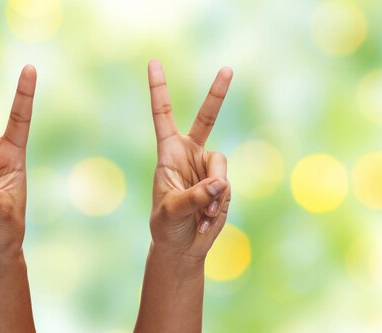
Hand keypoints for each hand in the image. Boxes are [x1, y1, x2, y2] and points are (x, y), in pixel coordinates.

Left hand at [147, 60, 232, 259]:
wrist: (182, 247)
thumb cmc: (167, 226)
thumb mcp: (171, 210)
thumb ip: (194, 196)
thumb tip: (219, 182)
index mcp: (168, 153)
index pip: (162, 114)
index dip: (159, 89)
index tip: (154, 62)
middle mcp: (190, 154)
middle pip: (207, 119)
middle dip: (217, 94)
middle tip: (228, 69)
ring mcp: (208, 168)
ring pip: (221, 164)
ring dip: (214, 192)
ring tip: (201, 214)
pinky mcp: (222, 184)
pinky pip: (227, 187)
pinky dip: (219, 205)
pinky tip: (206, 219)